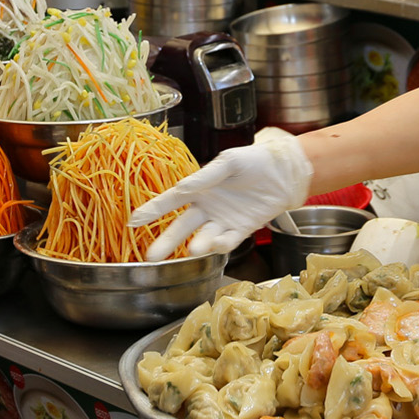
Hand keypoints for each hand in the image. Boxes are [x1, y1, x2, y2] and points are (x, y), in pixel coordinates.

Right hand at [128, 129, 313, 260]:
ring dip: (197, 245)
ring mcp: (223, 221)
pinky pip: (229, 240)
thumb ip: (205, 177)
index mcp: (199, 188)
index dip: (152, 210)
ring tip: (192, 250)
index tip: (133, 222)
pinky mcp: (242, 230)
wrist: (284, 171)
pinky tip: (216, 245)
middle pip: (182, 227)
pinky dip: (222, 244)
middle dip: (167, 242)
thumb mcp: (227, 163)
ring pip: (204, 237)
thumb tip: (181, 189)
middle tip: (151, 257)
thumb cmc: (253, 161)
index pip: (170, 201)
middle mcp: (207, 207)